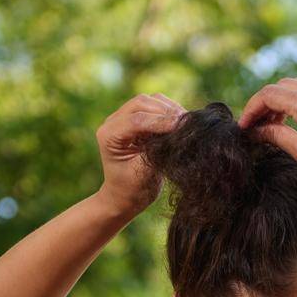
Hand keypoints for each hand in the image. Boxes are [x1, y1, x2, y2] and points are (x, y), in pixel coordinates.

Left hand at [96, 92, 186, 215]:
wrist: (126, 196)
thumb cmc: (133, 190)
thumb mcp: (144, 174)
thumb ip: (158, 151)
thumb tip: (179, 132)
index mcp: (109, 135)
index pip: (136, 120)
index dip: (160, 121)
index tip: (181, 127)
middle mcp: (113, 122)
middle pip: (142, 103)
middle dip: (166, 111)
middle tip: (187, 123)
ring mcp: (124, 117)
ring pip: (150, 100)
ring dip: (169, 109)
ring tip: (187, 122)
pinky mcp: (137, 118)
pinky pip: (155, 105)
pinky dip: (170, 110)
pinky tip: (182, 122)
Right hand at [237, 78, 296, 188]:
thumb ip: (276, 136)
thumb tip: (254, 131)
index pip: (268, 95)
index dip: (251, 109)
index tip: (245, 127)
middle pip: (280, 86)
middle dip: (265, 104)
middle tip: (258, 126)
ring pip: (296, 84)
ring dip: (282, 99)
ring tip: (277, 124)